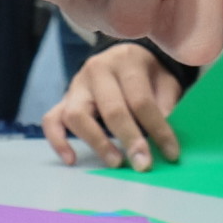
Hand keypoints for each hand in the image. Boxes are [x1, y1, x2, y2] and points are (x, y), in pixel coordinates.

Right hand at [49, 39, 187, 168]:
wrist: (125, 58)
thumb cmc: (148, 75)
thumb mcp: (165, 81)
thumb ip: (166, 106)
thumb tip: (163, 140)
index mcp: (126, 61)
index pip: (141, 100)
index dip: (158, 129)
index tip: (171, 154)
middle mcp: (97, 70)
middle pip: (111, 108)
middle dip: (130, 139)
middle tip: (143, 164)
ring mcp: (76, 86)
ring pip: (77, 115)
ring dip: (96, 142)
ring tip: (115, 163)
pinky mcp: (63, 101)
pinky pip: (52, 120)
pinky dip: (58, 141)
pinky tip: (72, 159)